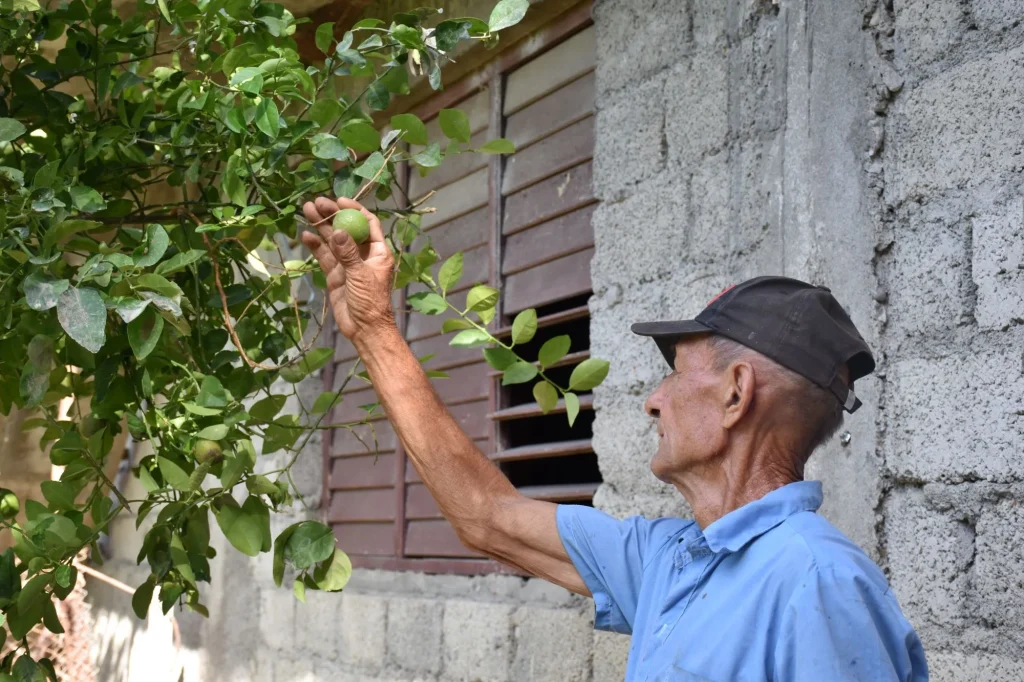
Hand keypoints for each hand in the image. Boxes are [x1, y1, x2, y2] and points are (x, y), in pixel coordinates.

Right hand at [300, 196, 395, 341]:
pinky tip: (305, 235)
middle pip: (346, 229)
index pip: (368, 223)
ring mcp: (348, 264)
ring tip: (307, 210)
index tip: (339, 200)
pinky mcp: (335, 275)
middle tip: (317, 203)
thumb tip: (338, 232)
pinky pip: (325, 256)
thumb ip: (348, 254)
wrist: (364, 329)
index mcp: (378, 252)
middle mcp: (363, 254)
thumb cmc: (371, 302)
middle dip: (333, 215)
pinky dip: (316, 246)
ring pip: (333, 241)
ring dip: (321, 226)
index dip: (355, 210)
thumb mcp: (361, 276)